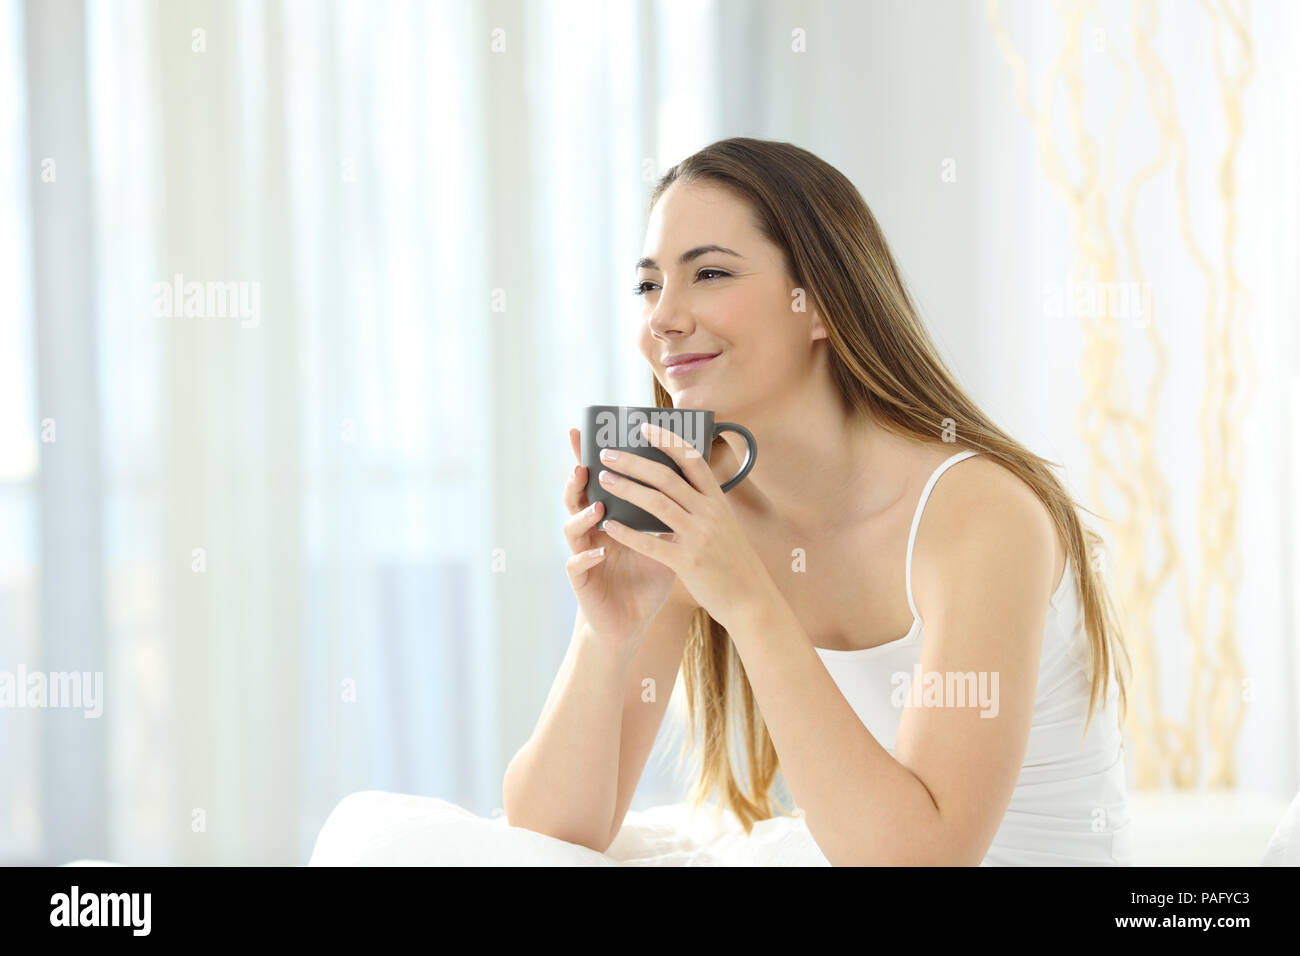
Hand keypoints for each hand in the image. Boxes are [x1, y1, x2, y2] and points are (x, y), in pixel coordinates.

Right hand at [561, 426, 678, 647]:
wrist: (632, 623)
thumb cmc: (646, 580)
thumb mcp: (662, 542)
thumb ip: (668, 515)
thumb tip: (691, 481)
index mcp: (608, 518)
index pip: (596, 482)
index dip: (585, 457)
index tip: (582, 430)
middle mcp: (591, 532)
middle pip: (576, 498)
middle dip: (578, 479)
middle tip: (585, 463)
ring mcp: (583, 555)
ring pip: (571, 528)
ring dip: (583, 515)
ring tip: (598, 507)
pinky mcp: (581, 582)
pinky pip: (576, 565)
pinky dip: (587, 557)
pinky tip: (599, 551)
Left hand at [595, 421, 773, 630]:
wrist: (752, 600)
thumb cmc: (733, 561)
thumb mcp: (724, 525)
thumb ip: (702, 505)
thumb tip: (676, 483)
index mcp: (718, 501)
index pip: (692, 460)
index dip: (667, 441)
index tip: (644, 428)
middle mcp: (709, 513)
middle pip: (666, 477)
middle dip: (634, 462)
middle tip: (607, 454)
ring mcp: (699, 537)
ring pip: (656, 503)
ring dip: (627, 488)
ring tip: (603, 480)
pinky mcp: (688, 562)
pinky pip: (652, 543)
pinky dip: (629, 532)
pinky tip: (610, 525)